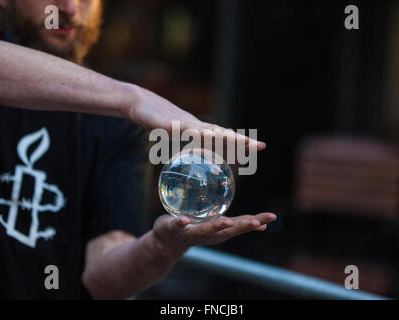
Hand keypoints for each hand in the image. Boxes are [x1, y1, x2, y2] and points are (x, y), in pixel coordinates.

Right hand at [125, 85, 266, 150]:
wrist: (137, 103)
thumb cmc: (155, 120)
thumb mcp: (172, 135)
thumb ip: (181, 143)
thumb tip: (189, 159)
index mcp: (198, 131)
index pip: (223, 138)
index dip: (240, 142)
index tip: (258, 147)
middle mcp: (196, 126)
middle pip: (222, 134)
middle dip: (241, 141)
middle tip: (261, 146)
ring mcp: (184, 124)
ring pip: (208, 131)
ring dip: (226, 137)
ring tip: (243, 142)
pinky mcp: (170, 124)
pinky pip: (186, 130)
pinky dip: (199, 134)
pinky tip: (209, 136)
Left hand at [152, 213, 276, 253]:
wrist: (166, 242)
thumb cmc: (197, 230)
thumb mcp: (220, 228)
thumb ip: (238, 224)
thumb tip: (264, 224)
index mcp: (220, 231)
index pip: (242, 226)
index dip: (257, 222)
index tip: (272, 217)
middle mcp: (209, 234)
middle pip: (228, 231)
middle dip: (242, 227)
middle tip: (257, 223)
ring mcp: (192, 232)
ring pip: (205, 230)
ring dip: (216, 227)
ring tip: (226, 221)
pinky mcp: (174, 229)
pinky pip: (178, 226)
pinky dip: (181, 223)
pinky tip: (184, 220)